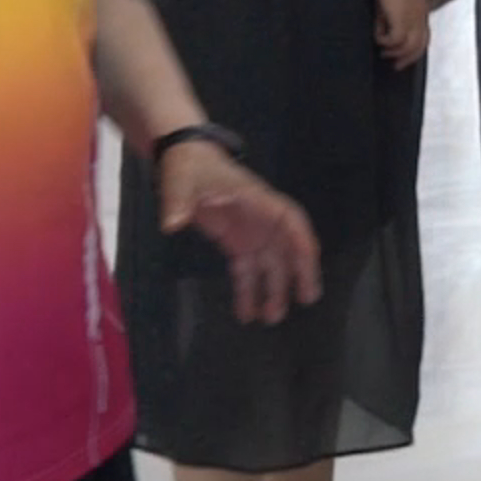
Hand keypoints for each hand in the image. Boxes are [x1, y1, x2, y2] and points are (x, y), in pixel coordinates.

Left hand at [159, 143, 321, 325]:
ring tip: (271, 318)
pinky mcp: (237, 244)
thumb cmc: (190, 166)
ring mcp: (251, 233)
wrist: (185, 162)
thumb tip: (171, 223)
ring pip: (270, 264)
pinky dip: (248, 292)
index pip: (289, 220)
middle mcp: (262, 219)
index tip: (309, 262)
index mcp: (257, 200)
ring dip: (274, 289)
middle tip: (307, 298)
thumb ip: (178, 201)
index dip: (301, 240)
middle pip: (288, 247)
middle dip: (299, 272)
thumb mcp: (181, 179)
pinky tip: (245, 314)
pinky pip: (248, 271)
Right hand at [371, 0, 430, 71]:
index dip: (415, 48)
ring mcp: (413, 19)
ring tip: (383, 54)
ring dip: (396, 52)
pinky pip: (395, 40)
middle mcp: (421, 17)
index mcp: (422, 11)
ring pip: (410, 46)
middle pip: (421, 45)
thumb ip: (392, 15)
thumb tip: (383, 28)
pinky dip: (385, 42)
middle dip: (408, 58)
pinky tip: (377, 37)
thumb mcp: (394, 1)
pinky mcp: (402, 19)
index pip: (424, 36)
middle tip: (396, 66)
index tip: (404, 56)